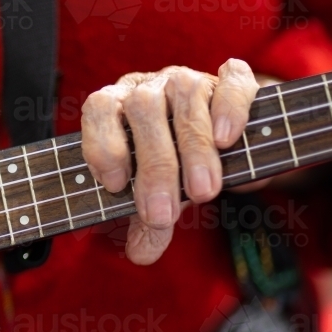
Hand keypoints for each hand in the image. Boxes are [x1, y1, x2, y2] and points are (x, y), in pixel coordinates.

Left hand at [80, 60, 260, 264]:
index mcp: (118, 107)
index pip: (99, 108)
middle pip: (144, 110)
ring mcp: (189, 77)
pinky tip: (226, 140)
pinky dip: (229, 108)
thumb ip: (150, 223)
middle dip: (155, 167)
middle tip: (165, 213)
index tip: (115, 186)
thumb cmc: (177, 167)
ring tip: (202, 191)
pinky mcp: (232, 78)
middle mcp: (149, 86)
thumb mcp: (160, 196)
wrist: (226, 139)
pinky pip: (231, 80)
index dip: (103, 145)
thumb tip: (140, 254)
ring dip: (194, 147)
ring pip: (186, 96)